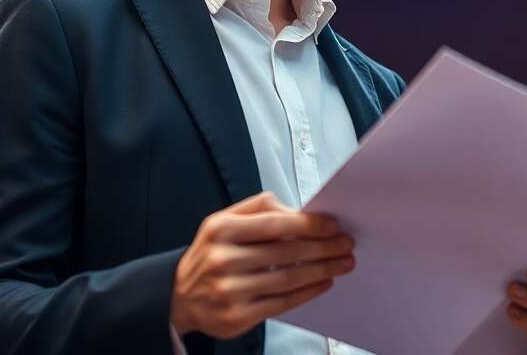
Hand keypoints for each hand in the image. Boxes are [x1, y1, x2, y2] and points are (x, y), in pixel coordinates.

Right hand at [170, 191, 355, 339]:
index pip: (274, 224)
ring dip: (322, 270)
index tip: (332, 224)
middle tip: (346, 244)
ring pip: (288, 279)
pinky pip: (282, 303)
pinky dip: (308, 292)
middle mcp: (223, 259)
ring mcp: (230, 291)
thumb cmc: (211, 253)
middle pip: (285, 252)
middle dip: (323, 247)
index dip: (308, 224)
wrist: (179, 296)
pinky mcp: (238, 316)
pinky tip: (324, 282)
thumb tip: (298, 212)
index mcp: (220, 229)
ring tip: (343, 263)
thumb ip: (258, 209)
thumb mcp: (221, 221)